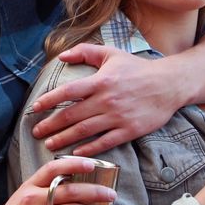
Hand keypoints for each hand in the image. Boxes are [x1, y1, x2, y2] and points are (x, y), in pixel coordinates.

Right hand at [0, 157, 115, 204]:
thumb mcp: (26, 195)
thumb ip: (45, 186)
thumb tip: (75, 180)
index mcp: (30, 185)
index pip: (53, 169)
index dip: (74, 164)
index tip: (92, 164)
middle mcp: (32, 200)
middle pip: (69, 191)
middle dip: (94, 192)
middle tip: (111, 194)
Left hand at [30, 44, 182, 155]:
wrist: (169, 84)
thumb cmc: (137, 68)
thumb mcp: (111, 54)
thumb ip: (85, 52)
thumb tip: (62, 55)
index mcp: (100, 81)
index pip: (67, 91)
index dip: (48, 100)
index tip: (35, 108)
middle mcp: (106, 100)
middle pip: (72, 115)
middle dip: (51, 125)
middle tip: (36, 131)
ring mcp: (117, 117)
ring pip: (85, 131)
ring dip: (64, 139)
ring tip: (49, 144)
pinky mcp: (129, 130)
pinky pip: (105, 142)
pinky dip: (89, 149)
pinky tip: (76, 153)